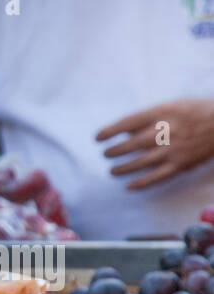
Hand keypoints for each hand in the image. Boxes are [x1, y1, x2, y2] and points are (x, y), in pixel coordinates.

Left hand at [96, 99, 213, 189]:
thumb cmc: (195, 112)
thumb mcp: (172, 107)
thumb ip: (148, 118)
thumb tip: (124, 131)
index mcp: (161, 113)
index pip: (127, 123)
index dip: (109, 132)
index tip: (97, 138)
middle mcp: (165, 131)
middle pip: (130, 145)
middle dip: (113, 151)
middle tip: (106, 154)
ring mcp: (172, 150)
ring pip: (139, 163)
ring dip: (122, 169)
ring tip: (112, 171)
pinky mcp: (180, 165)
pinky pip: (156, 177)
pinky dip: (141, 184)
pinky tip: (129, 186)